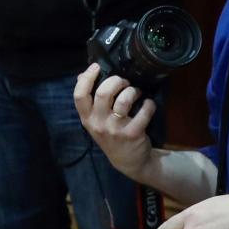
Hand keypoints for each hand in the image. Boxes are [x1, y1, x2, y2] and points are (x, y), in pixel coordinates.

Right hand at [73, 64, 156, 180]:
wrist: (128, 161)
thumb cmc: (110, 136)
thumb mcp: (95, 121)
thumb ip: (88, 101)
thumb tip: (81, 76)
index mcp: (87, 119)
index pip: (79, 96)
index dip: (87, 78)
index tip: (96, 67)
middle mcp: (98, 124)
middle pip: (103, 93)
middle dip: (116, 81)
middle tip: (124, 82)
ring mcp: (115, 130)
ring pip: (123, 100)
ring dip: (133, 91)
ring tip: (136, 92)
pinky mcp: (133, 133)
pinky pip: (143, 112)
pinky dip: (149, 104)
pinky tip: (148, 104)